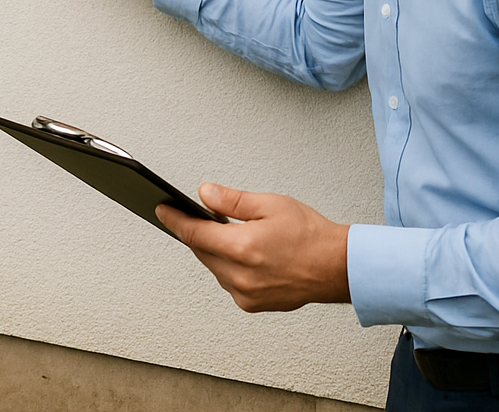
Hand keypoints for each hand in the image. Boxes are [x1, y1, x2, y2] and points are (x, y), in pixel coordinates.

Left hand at [156, 183, 350, 312]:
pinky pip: (227, 282)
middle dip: (197, 233)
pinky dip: (228, 267)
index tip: (162, 210)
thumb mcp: (269, 204)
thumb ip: (232, 201)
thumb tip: (205, 194)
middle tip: (200, 216)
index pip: (193, 233)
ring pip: (213, 267)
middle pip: (201, 251)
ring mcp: (245, 294)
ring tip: (227, 233)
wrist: (336, 267)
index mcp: (242, 248)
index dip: (174, 220)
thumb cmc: (310, 235)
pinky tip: (242, 254)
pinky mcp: (252, 304)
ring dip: (214, 250)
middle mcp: (240, 276)